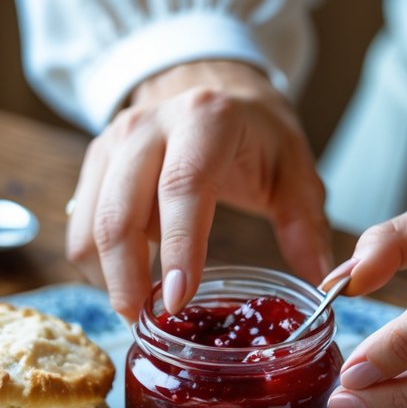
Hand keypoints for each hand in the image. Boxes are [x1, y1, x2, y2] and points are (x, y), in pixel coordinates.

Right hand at [65, 60, 332, 319]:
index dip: (177, 247)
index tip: (177, 300)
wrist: (209, 82)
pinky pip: (81, 226)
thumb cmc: (254, 131)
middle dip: (127, 279)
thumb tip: (325, 286)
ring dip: (107, 279)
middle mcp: (148, 127)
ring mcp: (112, 144)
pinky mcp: (94, 164)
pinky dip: (97, 266)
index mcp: (205, 121)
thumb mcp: (292, 167)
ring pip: (90, 225)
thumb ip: (305, 224)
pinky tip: (128, 283)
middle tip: (148, 325)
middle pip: (118, 213)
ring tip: (139, 314)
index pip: (182, 187)